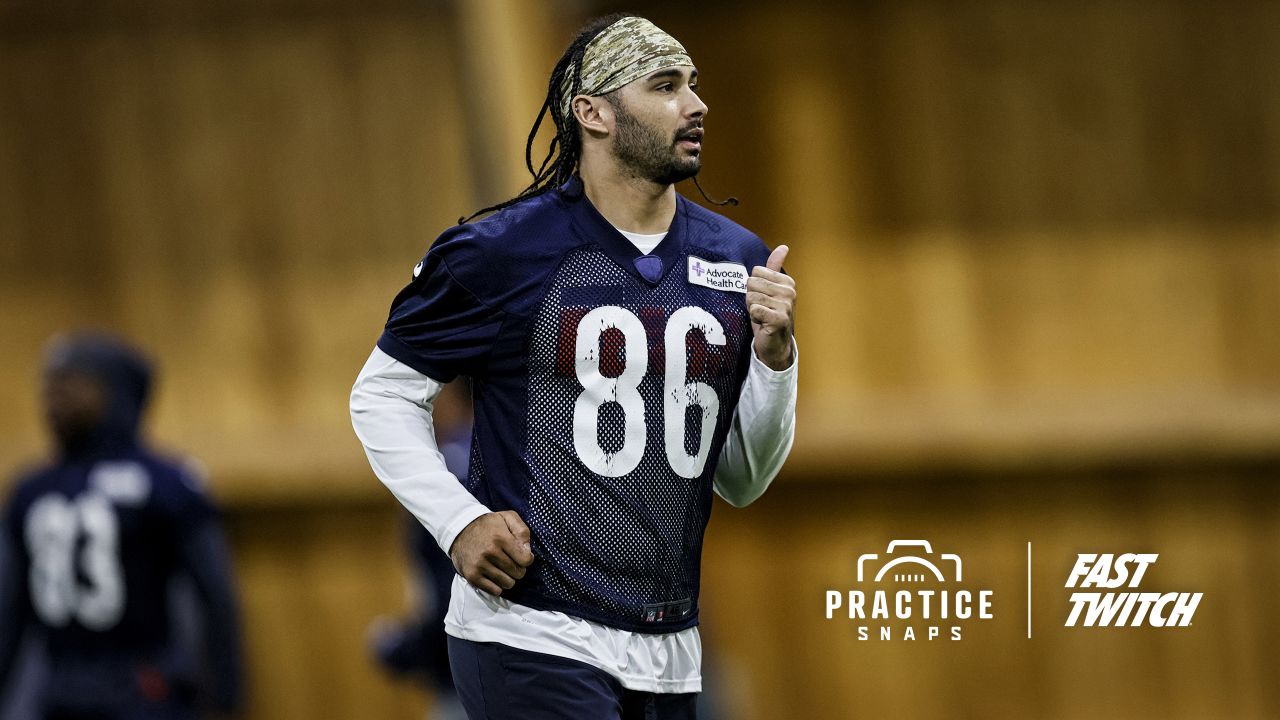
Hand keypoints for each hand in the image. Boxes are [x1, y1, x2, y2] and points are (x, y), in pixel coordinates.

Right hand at [448, 511, 534, 595]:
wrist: (459, 530)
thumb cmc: (488, 525)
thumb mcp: (507, 518)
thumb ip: (522, 531)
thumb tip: (528, 551)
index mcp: (501, 538)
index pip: (525, 560)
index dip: (527, 559)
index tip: (521, 556)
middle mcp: (490, 552)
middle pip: (518, 573)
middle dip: (518, 569)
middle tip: (511, 562)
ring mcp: (480, 565)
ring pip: (508, 583)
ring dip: (508, 578)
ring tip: (502, 569)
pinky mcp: (472, 576)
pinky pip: (495, 590)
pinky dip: (497, 586)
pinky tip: (494, 576)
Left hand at [747, 245, 795, 369]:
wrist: (775, 344)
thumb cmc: (769, 315)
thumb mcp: (770, 289)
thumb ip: (774, 268)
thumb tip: (784, 246)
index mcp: (787, 281)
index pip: (755, 273)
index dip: (754, 287)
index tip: (763, 299)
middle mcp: (789, 291)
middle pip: (751, 283)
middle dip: (751, 298)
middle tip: (761, 310)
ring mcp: (786, 305)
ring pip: (752, 297)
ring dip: (752, 309)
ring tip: (762, 317)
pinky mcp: (780, 319)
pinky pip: (754, 309)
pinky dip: (754, 318)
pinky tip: (762, 323)